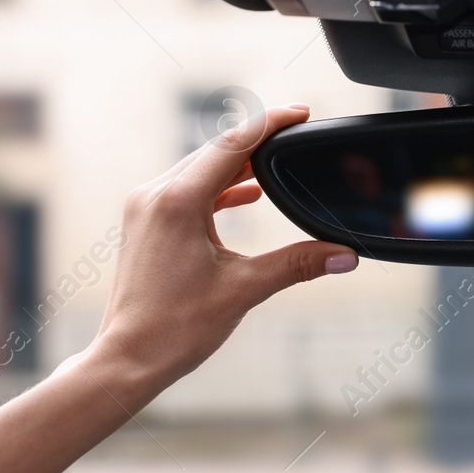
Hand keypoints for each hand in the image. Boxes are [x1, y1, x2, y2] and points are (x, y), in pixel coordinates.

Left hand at [0, 101, 356, 472]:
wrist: (128, 359)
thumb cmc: (175, 329)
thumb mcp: (245, 289)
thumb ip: (297, 264)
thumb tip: (345, 255)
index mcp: (177, 201)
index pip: (232, 146)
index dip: (270, 125)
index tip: (299, 113)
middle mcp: (155, 195)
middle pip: (214, 152)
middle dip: (257, 143)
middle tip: (295, 134)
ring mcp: (145, 208)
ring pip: (199, 170)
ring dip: (237, 166)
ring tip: (277, 164)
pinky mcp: (144, 224)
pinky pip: (186, 191)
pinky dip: (218, 189)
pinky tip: (247, 195)